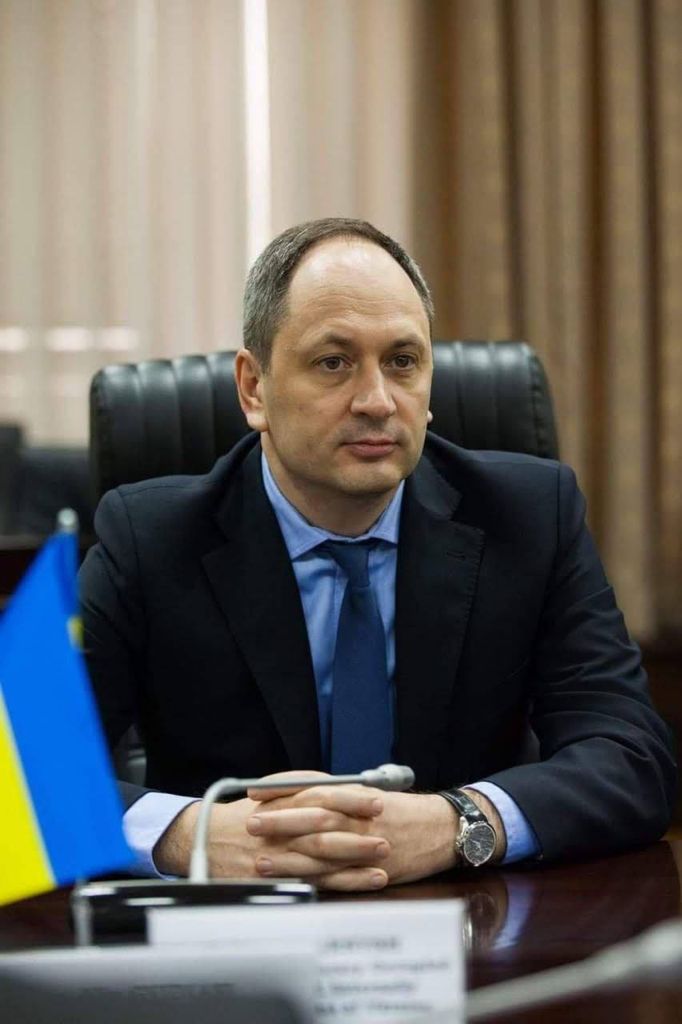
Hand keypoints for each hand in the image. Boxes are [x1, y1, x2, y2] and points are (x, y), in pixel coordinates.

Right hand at [153, 771, 387, 888]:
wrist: (203, 841)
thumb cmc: (242, 815)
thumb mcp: (266, 791)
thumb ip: (299, 785)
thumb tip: (336, 781)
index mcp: (280, 803)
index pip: (320, 796)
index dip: (350, 799)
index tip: (377, 799)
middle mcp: (281, 829)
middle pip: (324, 829)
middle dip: (357, 832)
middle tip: (386, 833)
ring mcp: (280, 857)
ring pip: (323, 860)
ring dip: (355, 861)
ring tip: (384, 860)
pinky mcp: (279, 880)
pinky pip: (315, 882)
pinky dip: (344, 882)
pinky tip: (365, 881)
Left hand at [252, 783, 458, 886]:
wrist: (441, 828)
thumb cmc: (402, 810)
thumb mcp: (369, 793)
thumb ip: (336, 793)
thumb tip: (298, 792)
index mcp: (353, 793)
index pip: (310, 786)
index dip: (280, 787)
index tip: (254, 789)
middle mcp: (356, 816)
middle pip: (311, 815)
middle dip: (278, 820)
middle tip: (250, 822)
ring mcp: (363, 844)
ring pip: (320, 849)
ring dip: (288, 855)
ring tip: (261, 859)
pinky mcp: (371, 869)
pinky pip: (338, 876)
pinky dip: (315, 879)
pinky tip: (295, 883)